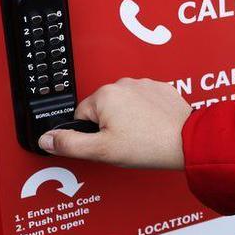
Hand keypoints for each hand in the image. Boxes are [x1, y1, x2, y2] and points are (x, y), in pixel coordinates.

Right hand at [38, 78, 190, 169]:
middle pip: (102, 109)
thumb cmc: (149, 144)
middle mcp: (124, 84)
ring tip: (141, 136)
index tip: (106, 143)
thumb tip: (47, 139)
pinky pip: (145, 102)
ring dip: (128, 118)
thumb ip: (70, 144)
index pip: (81, 116)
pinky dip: (146, 113)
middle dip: (109, 126)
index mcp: (104, 95)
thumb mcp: (101, 151)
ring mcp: (145, 84)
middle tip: (125, 142)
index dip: (92, 135)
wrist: (187, 141)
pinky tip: (153, 127)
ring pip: (124, 105)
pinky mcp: (162, 89)